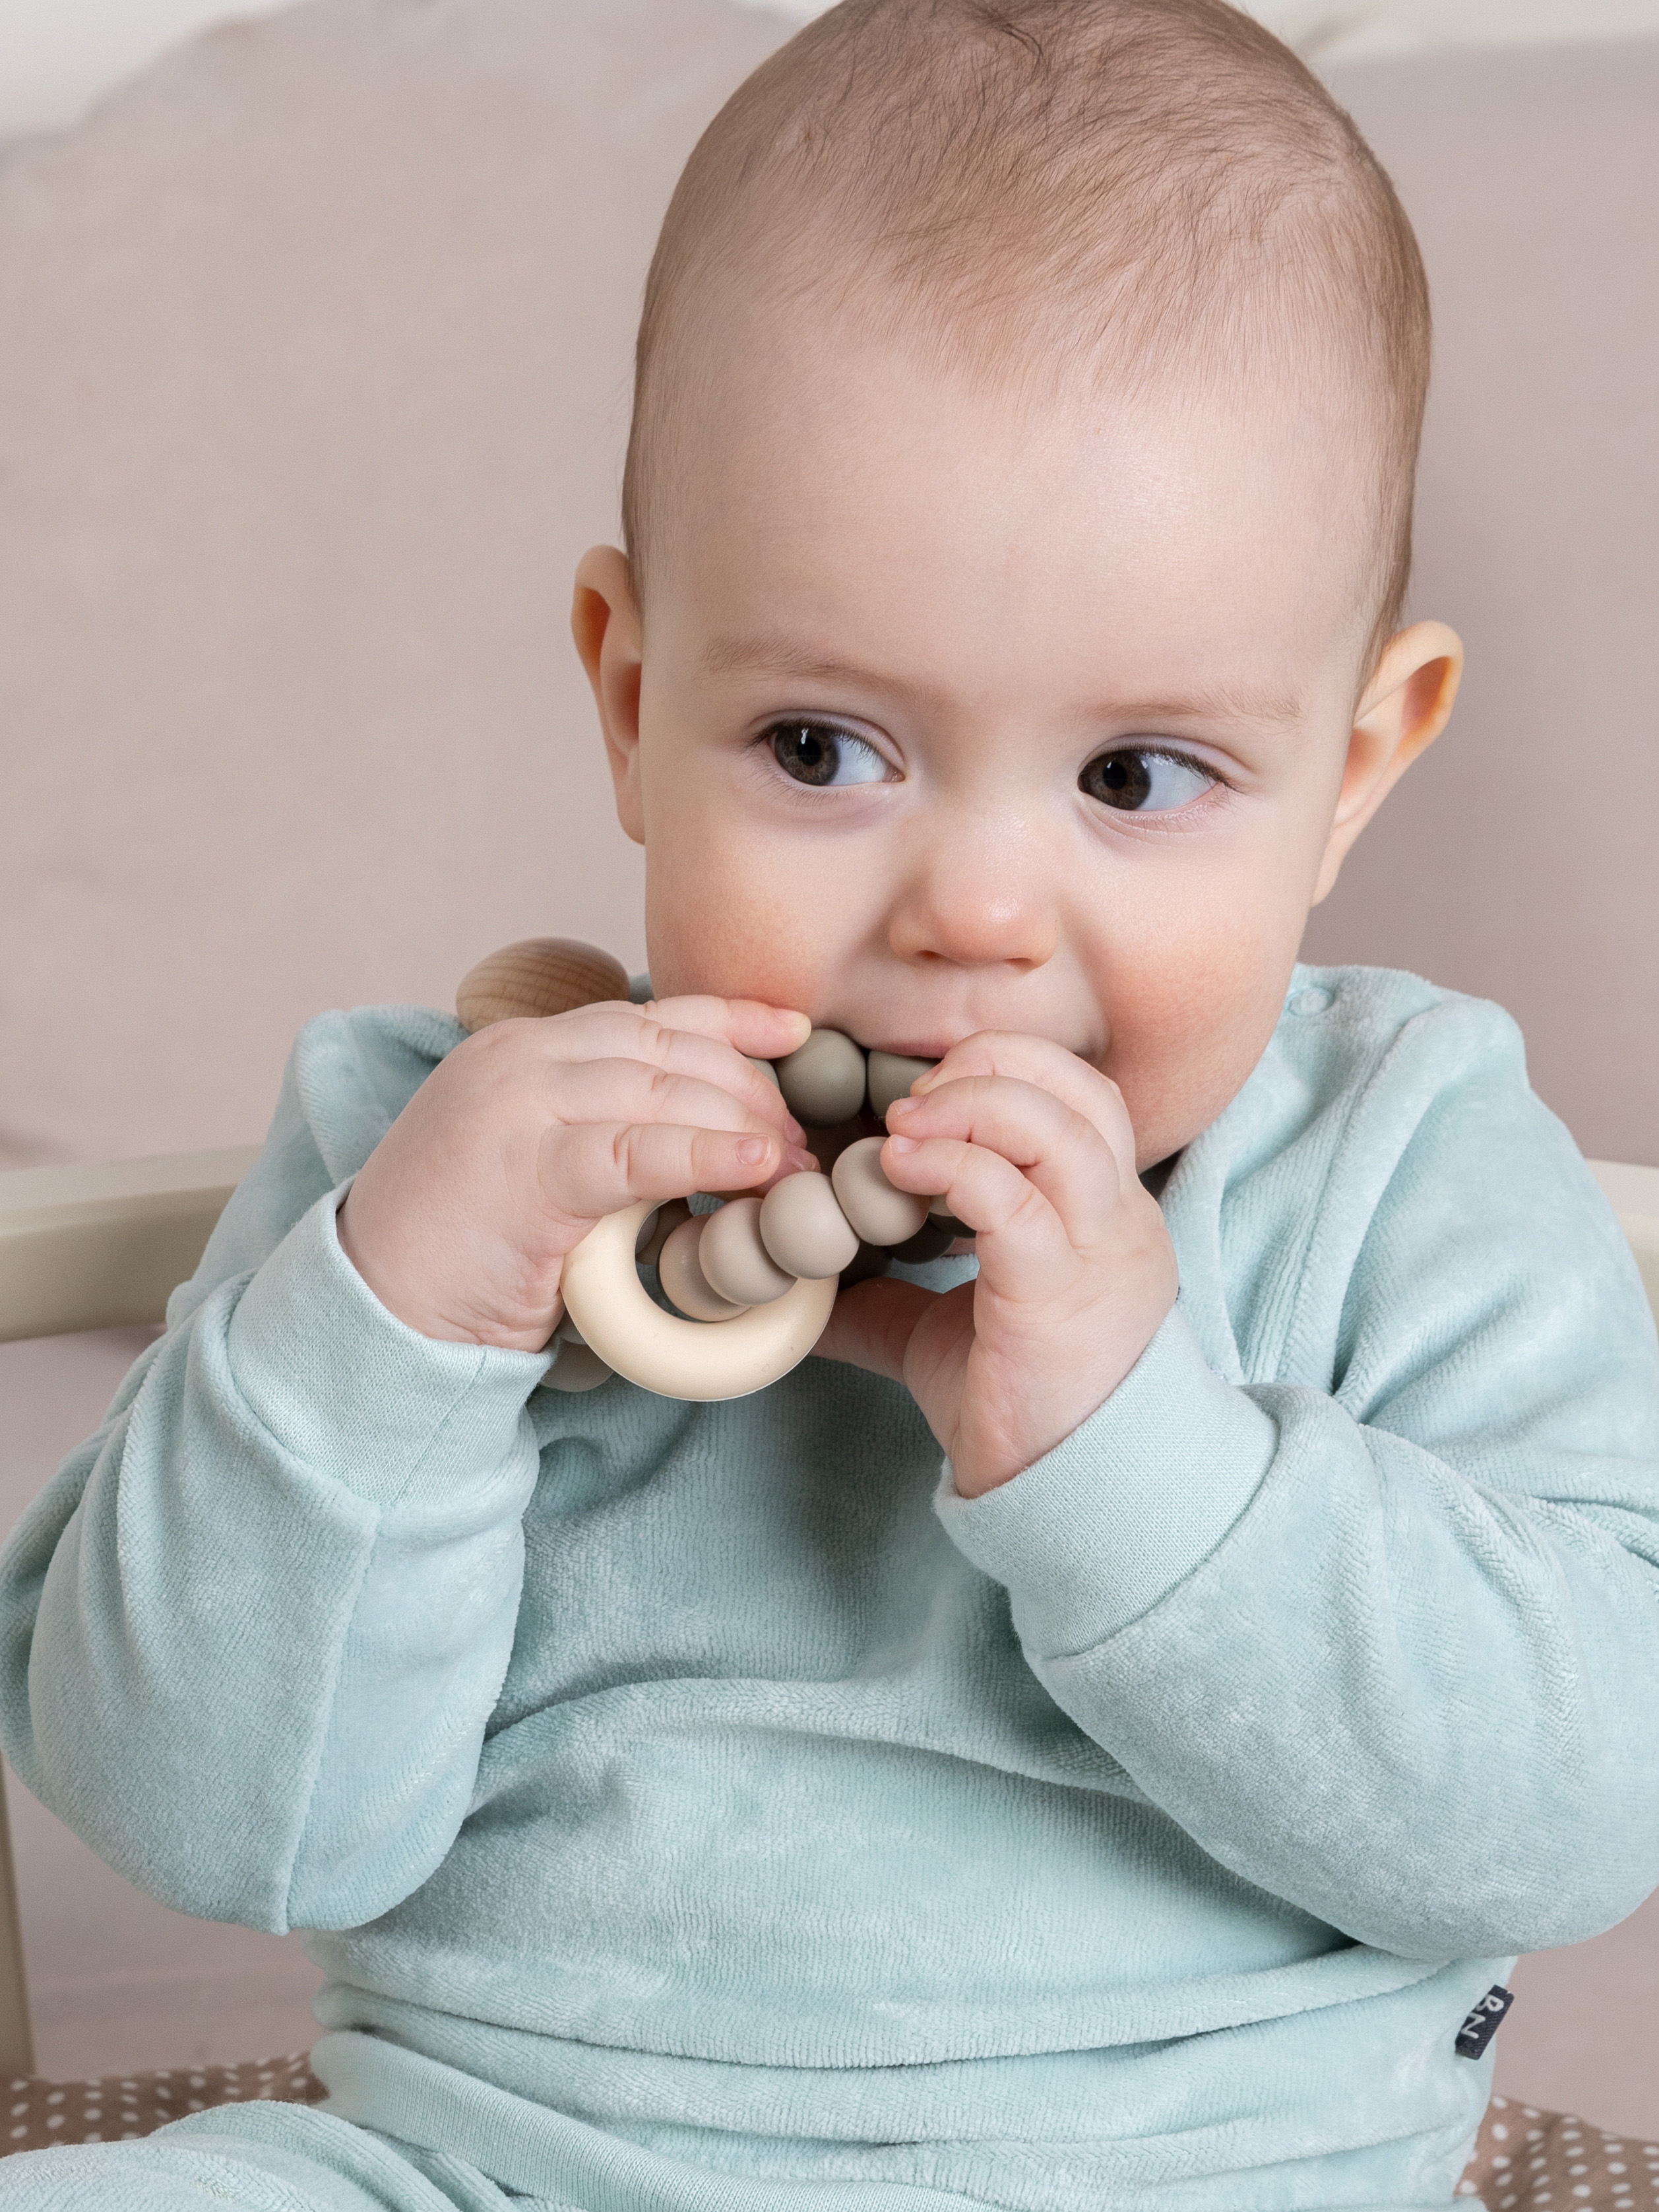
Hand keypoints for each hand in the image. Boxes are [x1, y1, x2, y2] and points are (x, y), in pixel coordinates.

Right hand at [337, 998, 813, 1350]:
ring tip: (791, 1167)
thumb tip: (704, 1140)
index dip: (731, 1020)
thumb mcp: (532, 1164)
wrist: (373, 1311)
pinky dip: (705, 1155)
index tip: (795, 1031)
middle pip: (666, 1048)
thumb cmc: (462, 1253)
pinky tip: (753, 1167)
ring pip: (661, 1089)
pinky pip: (636, 1152)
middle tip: (797, 1142)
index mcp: (519, 1049)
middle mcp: (517, 1059)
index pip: (645, 1016)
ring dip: (741, 1125)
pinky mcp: (527, 1170)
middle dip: (748, 1089)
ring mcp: (517, 1106)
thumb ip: (596, 1132)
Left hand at [814, 1035, 1177, 1495]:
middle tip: (909, 1101)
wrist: (1068, 1497)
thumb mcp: (942, 1337)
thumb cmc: (1021, 1410)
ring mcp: (1100, 1254)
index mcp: (1104, 1214)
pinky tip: (897, 1170)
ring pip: (1059, 1130)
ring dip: (968, 1107)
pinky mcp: (1059, 1294)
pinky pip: (1014, 1201)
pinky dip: (951, 1166)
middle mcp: (1118, 1220)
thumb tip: (803, 1288)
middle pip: (1080, 1092)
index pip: (1080, 1096)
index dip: (1002, 1072)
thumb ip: (884, 1301)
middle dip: (988, 1071)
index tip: (925, 1098)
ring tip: (901, 1128)